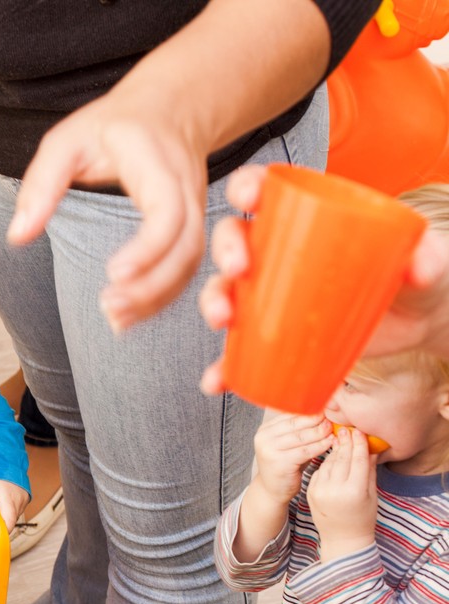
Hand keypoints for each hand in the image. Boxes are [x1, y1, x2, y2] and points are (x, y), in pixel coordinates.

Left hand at [0, 479, 28, 528]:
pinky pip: (16, 509)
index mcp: (8, 500)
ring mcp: (23, 501)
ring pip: (13, 516)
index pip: (9, 523)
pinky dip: (8, 508)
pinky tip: (1, 500)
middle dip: (0, 521)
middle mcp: (19, 502)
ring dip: (4, 514)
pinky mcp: (25, 498)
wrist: (7, 460)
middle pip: (10, 521)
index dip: (2, 531)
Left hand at [10, 99, 207, 328]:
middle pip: (187, 248)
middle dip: (152, 287)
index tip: (113, 273)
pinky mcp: (192, 227)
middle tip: (109, 309)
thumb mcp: (66, 141)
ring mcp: (196, 209)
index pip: (169, 213)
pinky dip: (162, 296)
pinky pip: (187, 267)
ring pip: (191, 263)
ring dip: (157, 298)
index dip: (148, 248)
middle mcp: (187, 189)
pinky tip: (130, 314)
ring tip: (115, 320)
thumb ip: (41, 184)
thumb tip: (17, 235)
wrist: (167, 108)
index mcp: (158, 164)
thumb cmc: (110, 126)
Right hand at [201, 166, 448, 393]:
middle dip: (226, 252)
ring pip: (226, 292)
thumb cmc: (417, 276)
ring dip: (213, 303)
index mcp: (309, 219)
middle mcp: (280, 254)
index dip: (246, 186)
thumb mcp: (427, 260)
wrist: (420, 321)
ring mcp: (272, 296)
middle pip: (235, 241)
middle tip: (239, 271)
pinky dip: (223, 367)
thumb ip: (428, 257)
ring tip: (224, 322)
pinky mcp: (273, 335)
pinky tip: (218, 380)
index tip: (247, 197)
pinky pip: (238, 352)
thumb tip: (419, 267)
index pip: (268, 192)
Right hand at [251, 413, 331, 504]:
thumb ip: (298, 430)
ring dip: (320, 432)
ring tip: (332, 430)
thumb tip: (322, 414)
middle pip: (295, 424)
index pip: (289, 415)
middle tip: (330, 419)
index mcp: (265, 430)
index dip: (308, 412)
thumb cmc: (285, 465)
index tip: (324, 410)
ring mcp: (270, 450)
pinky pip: (305, 451)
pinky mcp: (279, 462)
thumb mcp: (288, 444)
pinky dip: (320, 445)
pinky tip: (330, 442)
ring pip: (302, 436)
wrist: (273, 490)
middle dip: (315, 421)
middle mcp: (264, 438)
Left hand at [305, 427, 377, 560]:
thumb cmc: (363, 516)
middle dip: (345, 442)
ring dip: (334, 449)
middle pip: (341, 459)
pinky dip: (326, 461)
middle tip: (347, 428)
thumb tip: (370, 448)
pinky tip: (331, 454)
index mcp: (354, 491)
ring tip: (339, 437)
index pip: (357, 460)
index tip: (359, 430)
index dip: (358, 444)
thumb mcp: (371, 493)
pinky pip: (319, 470)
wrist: (342, 537)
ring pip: (328, 463)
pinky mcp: (310, 491)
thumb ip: (368, 470)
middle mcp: (334, 490)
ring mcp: (319, 490)